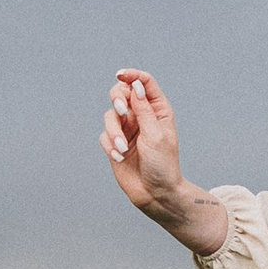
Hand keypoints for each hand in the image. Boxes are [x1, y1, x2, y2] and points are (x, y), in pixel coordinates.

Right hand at [101, 71, 227, 252]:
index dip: (132, 76)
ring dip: (114, 131)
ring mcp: (127, 130)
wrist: (155, 193)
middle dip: (117, 100)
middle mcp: (141, 116)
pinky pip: (104, 135)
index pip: (144, 83)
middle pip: (121, 93)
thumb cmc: (163, 165)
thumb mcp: (156, 134)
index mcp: (158, 110)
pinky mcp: (115, 144)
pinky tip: (120, 157)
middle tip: (121, 110)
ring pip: (110, 116)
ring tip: (123, 148)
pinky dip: (110, 145)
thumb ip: (143, 109)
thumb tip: (135, 85)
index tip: (120, 75)